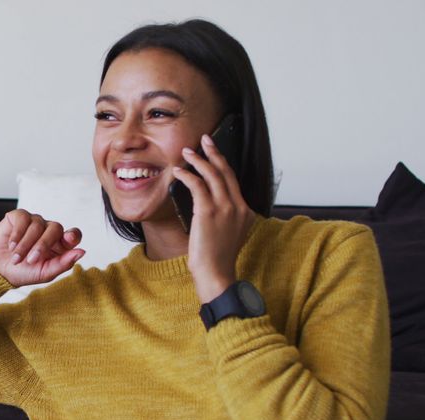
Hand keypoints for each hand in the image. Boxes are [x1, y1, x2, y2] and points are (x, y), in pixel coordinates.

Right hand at [0, 209, 85, 287]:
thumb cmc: (23, 272)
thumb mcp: (44, 273)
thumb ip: (63, 263)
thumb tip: (81, 252)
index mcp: (59, 244)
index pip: (73, 234)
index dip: (73, 235)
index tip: (69, 240)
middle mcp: (49, 230)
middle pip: (56, 228)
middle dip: (43, 245)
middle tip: (31, 260)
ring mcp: (34, 222)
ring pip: (37, 225)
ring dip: (25, 245)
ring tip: (16, 259)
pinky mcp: (19, 216)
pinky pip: (23, 219)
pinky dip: (17, 234)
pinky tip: (11, 246)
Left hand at [172, 133, 256, 302]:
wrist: (216, 274)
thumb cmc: (217, 258)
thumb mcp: (228, 234)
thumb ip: (225, 218)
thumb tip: (209, 204)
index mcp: (246, 212)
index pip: (234, 181)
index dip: (222, 164)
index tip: (214, 153)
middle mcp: (238, 207)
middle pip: (227, 172)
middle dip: (215, 152)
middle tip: (205, 139)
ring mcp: (226, 208)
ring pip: (213, 174)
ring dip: (199, 160)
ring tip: (187, 151)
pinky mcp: (209, 212)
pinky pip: (198, 186)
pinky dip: (187, 175)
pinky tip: (179, 172)